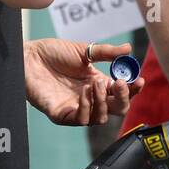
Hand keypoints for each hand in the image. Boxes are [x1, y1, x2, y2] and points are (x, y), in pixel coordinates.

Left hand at [24, 38, 145, 125]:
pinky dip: (87, 107)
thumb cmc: (53, 52)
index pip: (121, 93)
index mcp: (98, 83)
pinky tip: (85, 91)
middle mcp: (90, 98)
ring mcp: (76, 107)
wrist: (29, 56)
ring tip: (96, 83)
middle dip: (123, 98)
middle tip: (120, 83)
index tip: (139, 80)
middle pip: (116, 109)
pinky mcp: (61, 114)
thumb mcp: (83, 50)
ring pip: (101, 118)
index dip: (133, 89)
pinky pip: (81, 120)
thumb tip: (129, 49)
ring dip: (103, 102)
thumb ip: (106, 52)